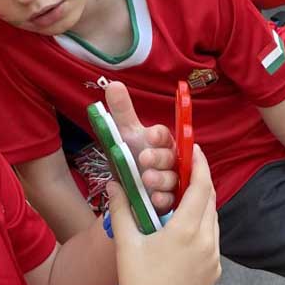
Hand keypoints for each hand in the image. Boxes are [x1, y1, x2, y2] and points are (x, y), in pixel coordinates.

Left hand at [101, 81, 178, 211]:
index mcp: (160, 141)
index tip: (150, 135)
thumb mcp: (124, 133)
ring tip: (146, 179)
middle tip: (144, 158)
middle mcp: (169, 159)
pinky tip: (154, 199)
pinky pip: (171, 199)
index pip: (163, 135)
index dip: (158, 135)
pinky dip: (163, 199)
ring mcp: (171, 179)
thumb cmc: (131, 154)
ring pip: (172, 178)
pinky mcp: (169, 198)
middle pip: (170, 156)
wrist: (129, 184)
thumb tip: (113, 85)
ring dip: (161, 179)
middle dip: (159, 157)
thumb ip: (122, 111)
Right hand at [108, 144, 219, 284]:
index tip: (194, 149)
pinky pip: (213, 241)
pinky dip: (204, 227)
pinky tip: (186, 230)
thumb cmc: (137, 284)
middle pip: (210, 200)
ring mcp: (214, 259)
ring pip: (213, 221)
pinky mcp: (214, 273)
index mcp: (188, 229)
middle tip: (185, 170)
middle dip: (199, 182)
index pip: (201, 186)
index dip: (200, 163)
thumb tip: (114, 183)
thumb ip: (121, 209)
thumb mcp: (126, 243)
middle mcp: (208, 241)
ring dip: (202, 205)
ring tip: (184, 198)